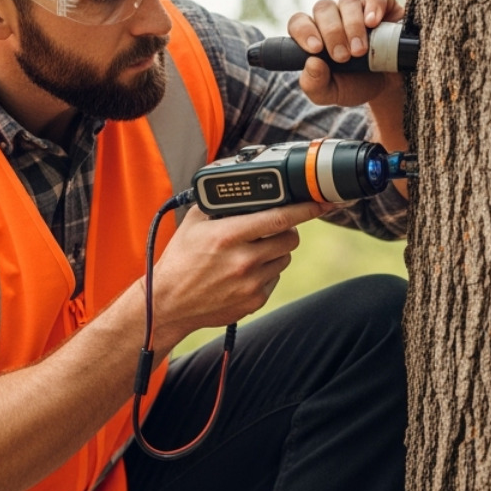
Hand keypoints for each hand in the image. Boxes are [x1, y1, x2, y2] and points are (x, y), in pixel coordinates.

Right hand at [148, 202, 324, 344]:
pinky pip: (274, 278)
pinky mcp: (254, 301)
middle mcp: (243, 261)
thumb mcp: (194, 223)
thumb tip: (244, 187)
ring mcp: (250, 283)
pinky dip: (265, 272)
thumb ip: (220, 203)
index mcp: (228, 236)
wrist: (168, 304)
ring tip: (252, 251)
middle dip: (285, 230)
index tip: (321, 203)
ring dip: (275, 251)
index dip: (305, 209)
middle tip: (270, 229)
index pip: (280, 218)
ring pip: (284, 258)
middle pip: (290, 238)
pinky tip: (244, 272)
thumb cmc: (180, 260)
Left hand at [287, 0, 406, 107]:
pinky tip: (374, 22)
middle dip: (332, 33)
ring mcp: (358, 7)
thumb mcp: (331, 93)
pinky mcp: (383, 3)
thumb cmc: (355, 85)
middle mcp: (334, 16)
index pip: (299, 22)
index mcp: (315, 34)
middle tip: (343, 57)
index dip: (304, 31)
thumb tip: (311, 63)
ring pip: (348, 1)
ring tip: (360, 50)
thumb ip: (314, 84)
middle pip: (323, 8)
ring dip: (353, 25)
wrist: (389, 86)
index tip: (316, 49)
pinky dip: (375, 5)